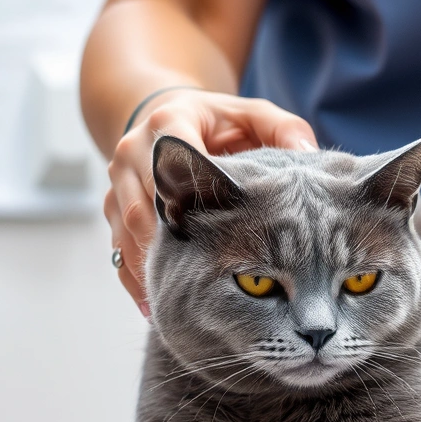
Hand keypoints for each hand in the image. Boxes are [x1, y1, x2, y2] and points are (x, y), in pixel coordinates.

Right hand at [107, 89, 315, 314]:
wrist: (165, 117)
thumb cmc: (219, 121)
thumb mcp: (252, 115)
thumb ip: (284, 129)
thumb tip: (307, 155)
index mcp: (168, 123)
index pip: (173, 163)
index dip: (191, 198)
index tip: (216, 231)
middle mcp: (132, 151)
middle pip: (144, 205)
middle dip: (168, 244)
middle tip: (196, 280)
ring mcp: (118, 181)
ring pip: (128, 230)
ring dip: (149, 267)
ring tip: (171, 303)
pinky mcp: (113, 205)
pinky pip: (118, 247)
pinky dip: (134, 278)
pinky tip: (151, 306)